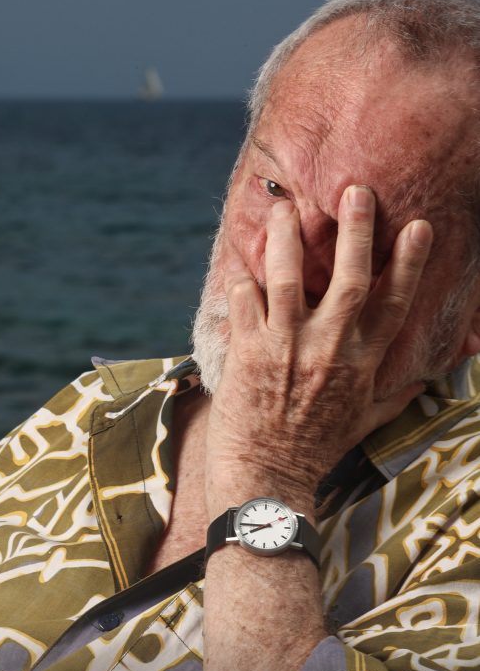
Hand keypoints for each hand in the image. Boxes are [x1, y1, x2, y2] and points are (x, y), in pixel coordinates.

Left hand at [205, 185, 432, 518]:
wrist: (270, 478)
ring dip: (287, 240)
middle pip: (347, 279)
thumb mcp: (367, 421)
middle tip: (355, 192)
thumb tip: (425, 379)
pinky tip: (244, 268)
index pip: (393, 304)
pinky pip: (245, 303)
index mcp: (362, 363)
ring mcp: (287, 348)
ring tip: (285, 207)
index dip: (408, 263)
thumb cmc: (319, 448)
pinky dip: (244, 282)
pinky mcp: (248, 354)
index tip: (418, 227)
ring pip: (288, 280)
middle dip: (354, 232)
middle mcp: (328, 349)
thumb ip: (395, 394)